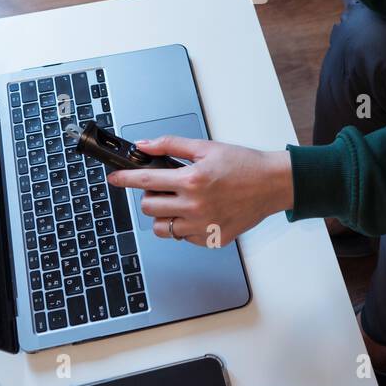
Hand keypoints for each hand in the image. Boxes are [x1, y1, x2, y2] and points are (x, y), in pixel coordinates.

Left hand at [106, 135, 293, 247]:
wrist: (272, 184)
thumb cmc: (244, 165)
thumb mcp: (205, 147)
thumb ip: (171, 145)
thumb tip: (144, 145)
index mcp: (192, 180)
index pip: (145, 181)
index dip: (124, 179)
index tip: (114, 179)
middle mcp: (195, 206)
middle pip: (148, 207)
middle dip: (150, 195)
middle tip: (166, 187)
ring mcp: (203, 226)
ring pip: (162, 228)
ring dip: (164, 214)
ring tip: (180, 202)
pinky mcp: (211, 239)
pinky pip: (183, 237)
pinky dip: (184, 226)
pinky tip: (198, 212)